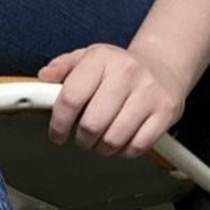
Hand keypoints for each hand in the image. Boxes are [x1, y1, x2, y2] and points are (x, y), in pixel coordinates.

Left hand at [37, 44, 185, 158]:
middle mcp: (127, 72)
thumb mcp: (88, 58)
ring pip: (113, 140)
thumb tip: (44, 77)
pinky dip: (124, 151)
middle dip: (82, 139)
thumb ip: (63, 67)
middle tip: (83, 137)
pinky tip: (122, 141)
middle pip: (91, 124)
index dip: (59, 123)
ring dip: (102, 148)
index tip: (57, 133)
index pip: (71, 98)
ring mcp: (149, 92)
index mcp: (102, 58)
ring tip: (102, 139)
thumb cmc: (120, 68)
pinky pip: (137, 146)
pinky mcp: (166, 111)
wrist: (162, 67)